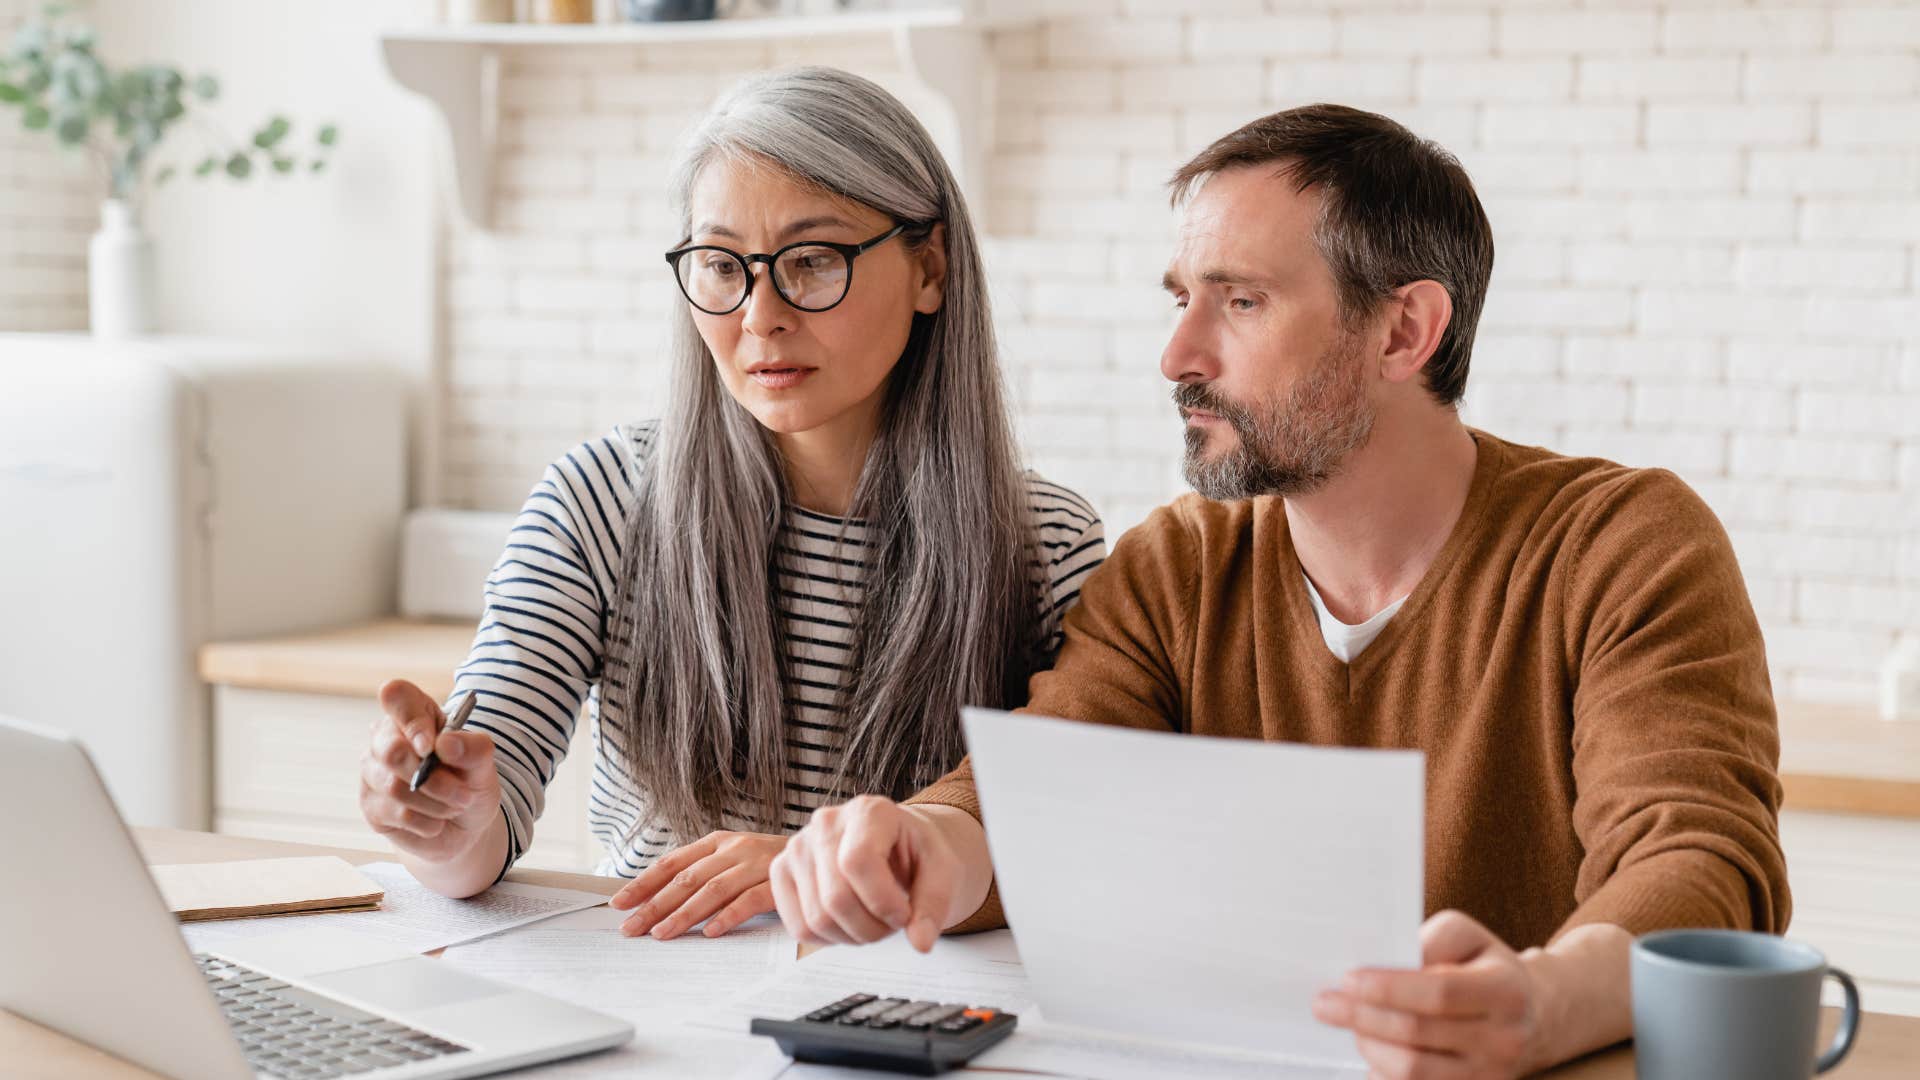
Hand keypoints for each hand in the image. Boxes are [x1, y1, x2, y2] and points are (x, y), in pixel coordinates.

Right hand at [359, 679, 501, 863]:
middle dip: (434, 779)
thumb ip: (473, 748)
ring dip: (436, 802)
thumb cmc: (470, 781)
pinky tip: (436, 820)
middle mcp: (385, 738)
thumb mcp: (483, 763)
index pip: (396, 695)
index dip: (412, 720)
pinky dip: (427, 821)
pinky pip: (396, 813)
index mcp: (415, 713)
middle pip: (391, 750)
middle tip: (463, 793)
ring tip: (455, 805)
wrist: (465, 824)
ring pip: (394, 786)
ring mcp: (373, 772)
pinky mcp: (371, 805)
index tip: (431, 746)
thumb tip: (445, 744)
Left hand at [609, 831, 785, 939]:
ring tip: (663, 934)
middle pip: (687, 879)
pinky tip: (710, 932)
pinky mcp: (777, 883)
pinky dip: (728, 916)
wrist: (817, 853)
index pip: (672, 863)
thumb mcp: (729, 859)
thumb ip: (699, 873)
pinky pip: (748, 901)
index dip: (644, 882)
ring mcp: (755, 864)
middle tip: (632, 928)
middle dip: (655, 905)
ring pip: (712, 890)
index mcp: (716, 841)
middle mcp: (733, 849)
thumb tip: (653, 900)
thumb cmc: (764, 863)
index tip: (619, 903)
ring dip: (684, 914)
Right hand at [769, 795, 962, 951]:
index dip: (882, 902)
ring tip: (874, 921)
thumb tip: (921, 942)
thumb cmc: (917, 855)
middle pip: (835, 898)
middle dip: (872, 928)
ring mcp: (798, 846)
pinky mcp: (782, 871)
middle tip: (892, 923)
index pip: (858, 862)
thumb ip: (934, 905)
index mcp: (869, 811)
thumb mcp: (943, 872)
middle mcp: (826, 822)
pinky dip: (829, 938)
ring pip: (816, 918)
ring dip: (853, 936)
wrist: (897, 847)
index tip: (904, 915)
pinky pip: (798, 927)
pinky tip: (850, 922)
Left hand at [1312, 910, 1541, 1079]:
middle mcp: (1504, 1039)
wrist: (1531, 1014)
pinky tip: (1369, 1055)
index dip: (1389, 988)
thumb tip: (1388, 962)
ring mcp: (1491, 1075)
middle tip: (1325, 1004)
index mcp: (1505, 991)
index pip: (1439, 994)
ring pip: (1414, 1071)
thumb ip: (1430, 940)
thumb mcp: (1466, 935)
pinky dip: (1385, 1075)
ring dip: (1370, 1047)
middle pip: (1418, 1035)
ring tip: (1349, 1026)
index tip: (1348, 979)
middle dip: (1362, 1018)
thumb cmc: (1484, 966)